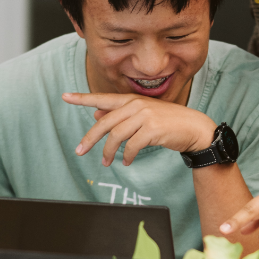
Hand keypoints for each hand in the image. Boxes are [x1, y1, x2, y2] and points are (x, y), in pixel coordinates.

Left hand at [62, 92, 216, 166]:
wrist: (194, 128)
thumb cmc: (168, 122)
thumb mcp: (143, 114)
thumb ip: (120, 113)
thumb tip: (96, 114)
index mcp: (132, 99)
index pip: (103, 98)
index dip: (83, 98)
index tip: (65, 96)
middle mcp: (137, 105)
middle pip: (105, 122)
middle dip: (90, 138)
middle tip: (80, 151)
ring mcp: (145, 116)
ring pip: (116, 136)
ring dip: (109, 152)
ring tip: (107, 161)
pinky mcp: (152, 129)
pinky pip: (131, 146)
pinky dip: (126, 156)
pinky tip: (126, 161)